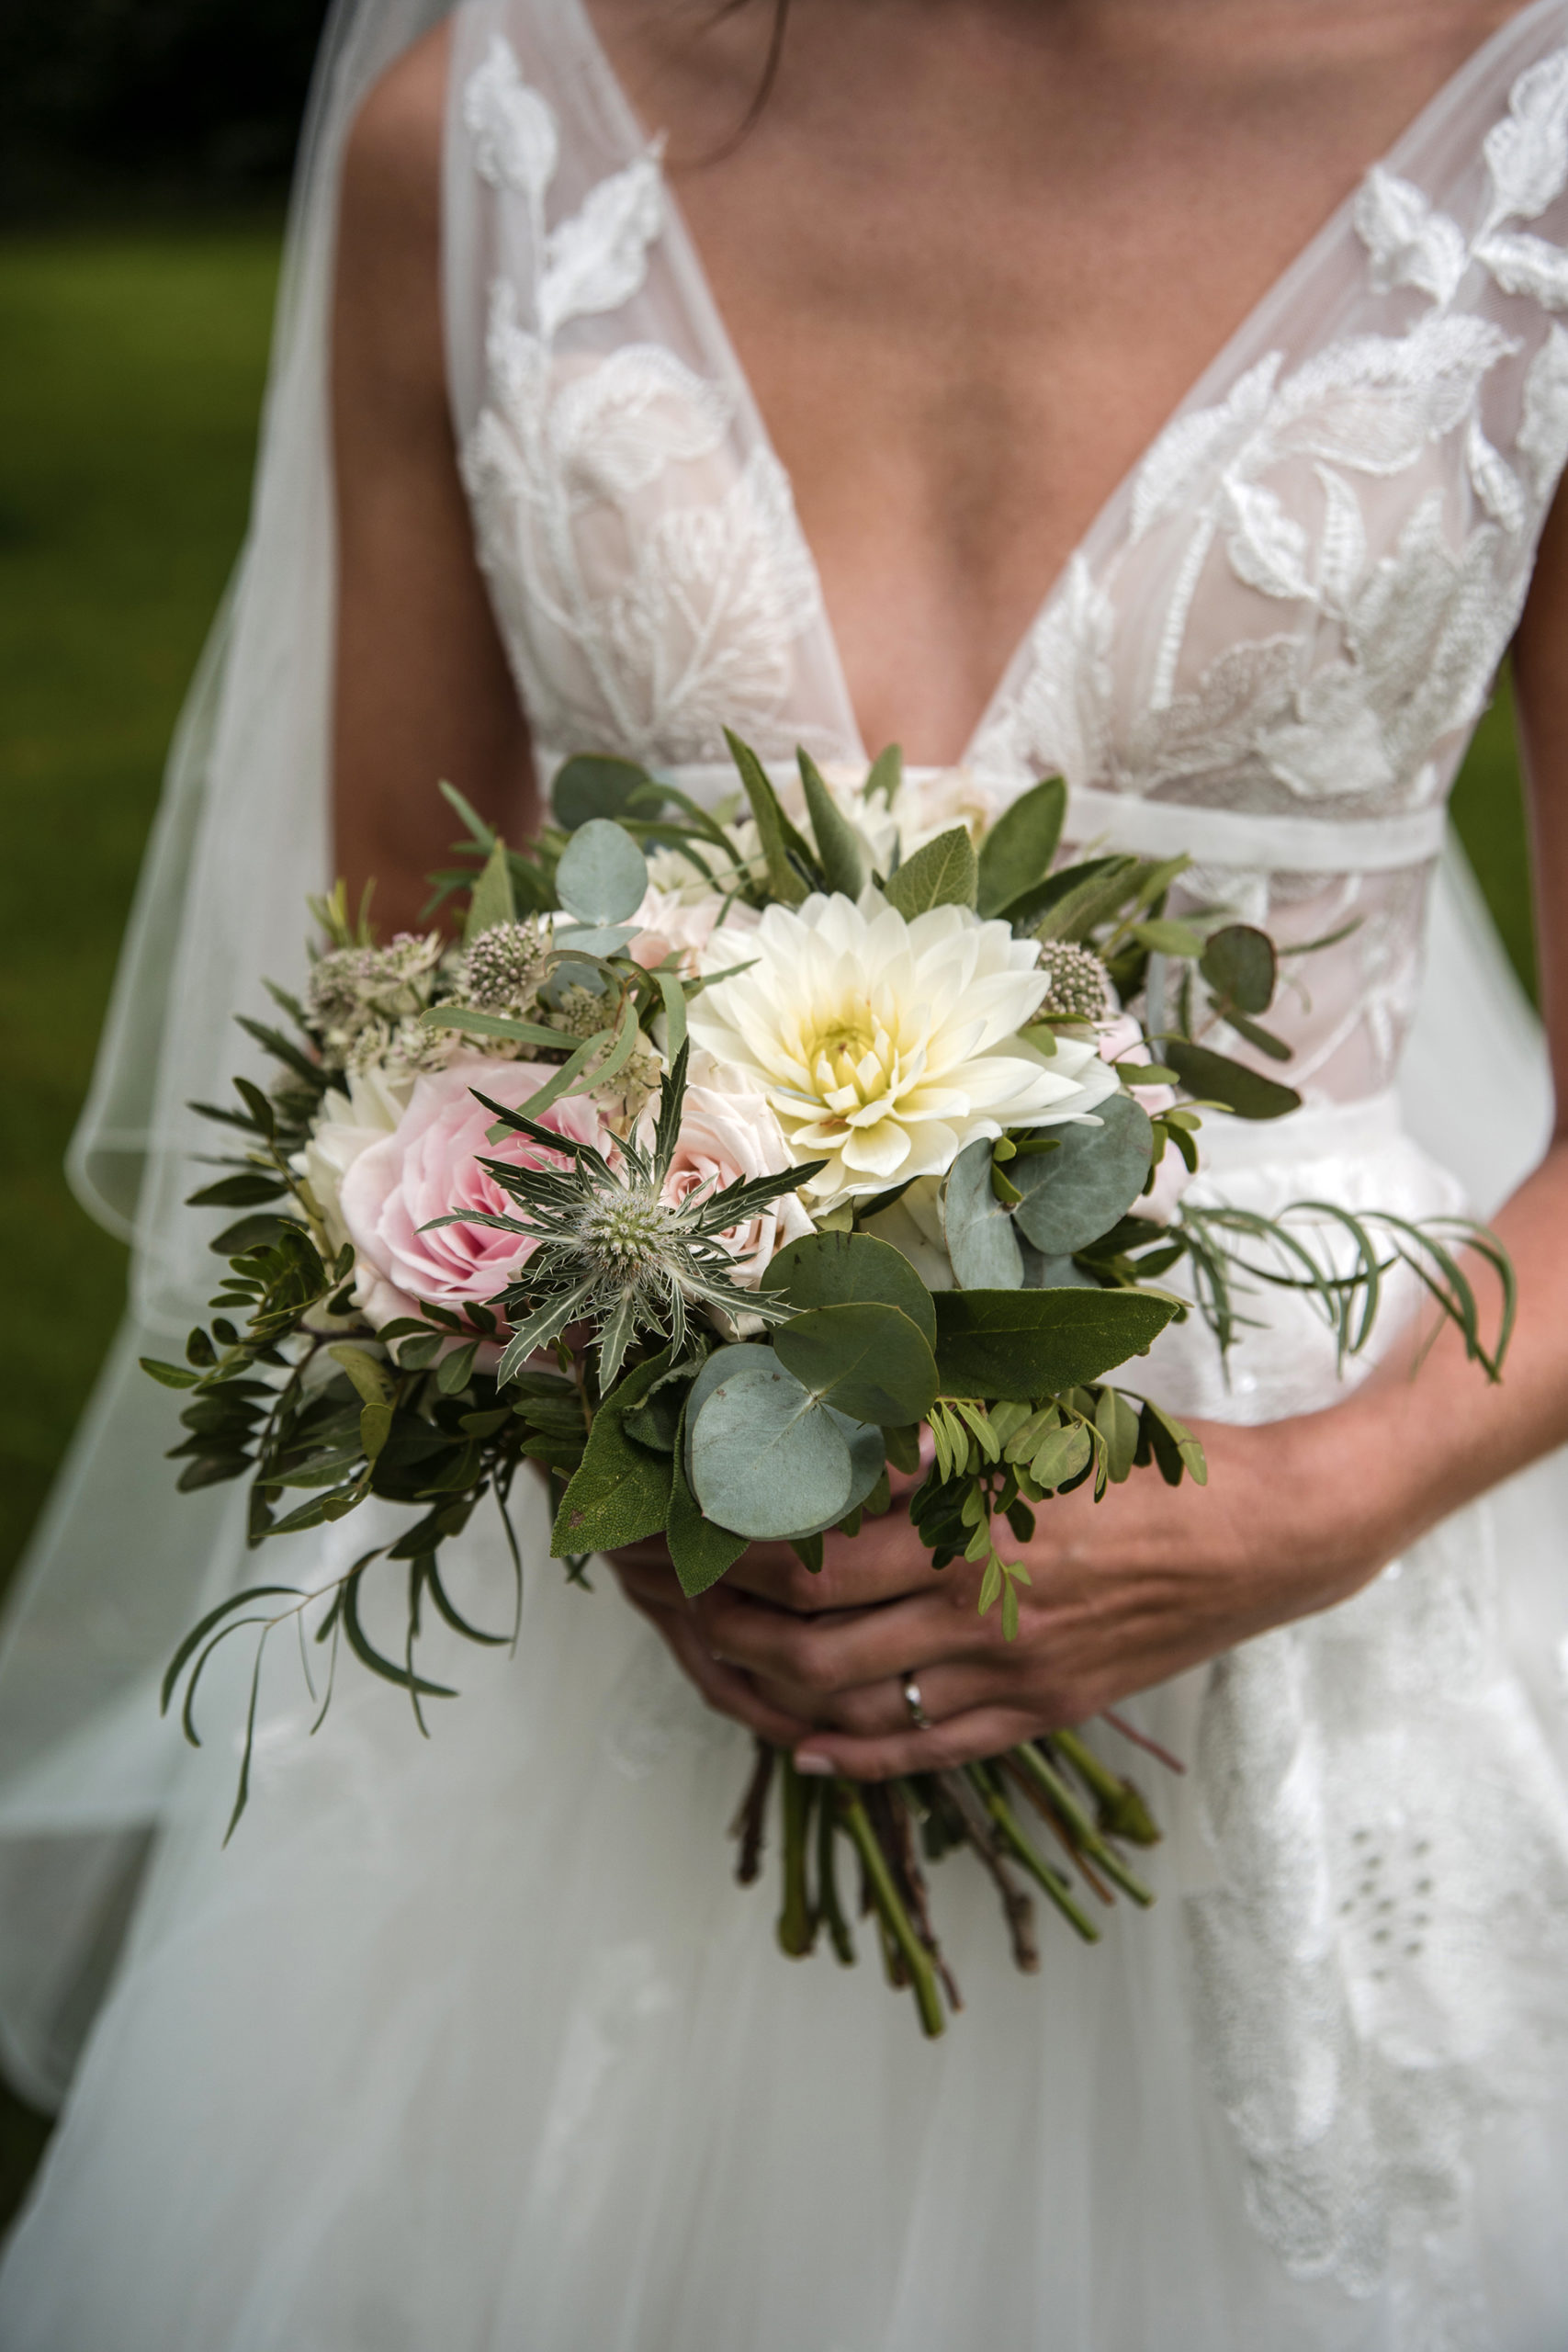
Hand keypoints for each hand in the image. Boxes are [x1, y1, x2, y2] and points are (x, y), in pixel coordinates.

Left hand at [608, 1401, 1406, 1778]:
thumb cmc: (1145, 1457)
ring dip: (759, 1684)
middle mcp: (972, 1594)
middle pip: (799, 1626)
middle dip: (709, 1611)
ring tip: (708, 1654)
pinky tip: (802, 1744)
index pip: (801, 1536)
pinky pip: (922, 1752)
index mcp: (963, 1508)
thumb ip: (927, 1423)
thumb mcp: (1033, 1413)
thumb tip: (819, 1409)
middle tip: (657, 1587)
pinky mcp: (1036, 1711)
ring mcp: (1004, 1667)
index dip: (714, 1536)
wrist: (1267, 1537)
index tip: (663, 1517)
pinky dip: (849, 1756)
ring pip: (845, 1700)